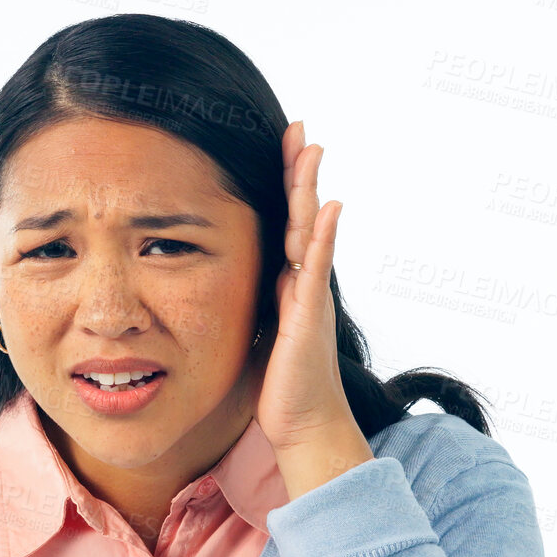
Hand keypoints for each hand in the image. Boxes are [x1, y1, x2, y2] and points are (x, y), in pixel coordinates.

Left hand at [256, 121, 374, 498]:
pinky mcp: (309, 316)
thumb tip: (229, 282)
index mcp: (286, 284)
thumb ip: (250, 303)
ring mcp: (310, 296)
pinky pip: (314, 269)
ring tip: (312, 149)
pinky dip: (321, 237)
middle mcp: (302, 282)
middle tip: (300, 129)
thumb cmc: (279, 387)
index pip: (284, 222)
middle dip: (299, 172)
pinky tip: (328, 207)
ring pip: (309, 232)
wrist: (303, 427)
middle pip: (301, 215)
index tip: (282, 147)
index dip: (283, 186)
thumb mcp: (255, 332)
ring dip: (310, 189)